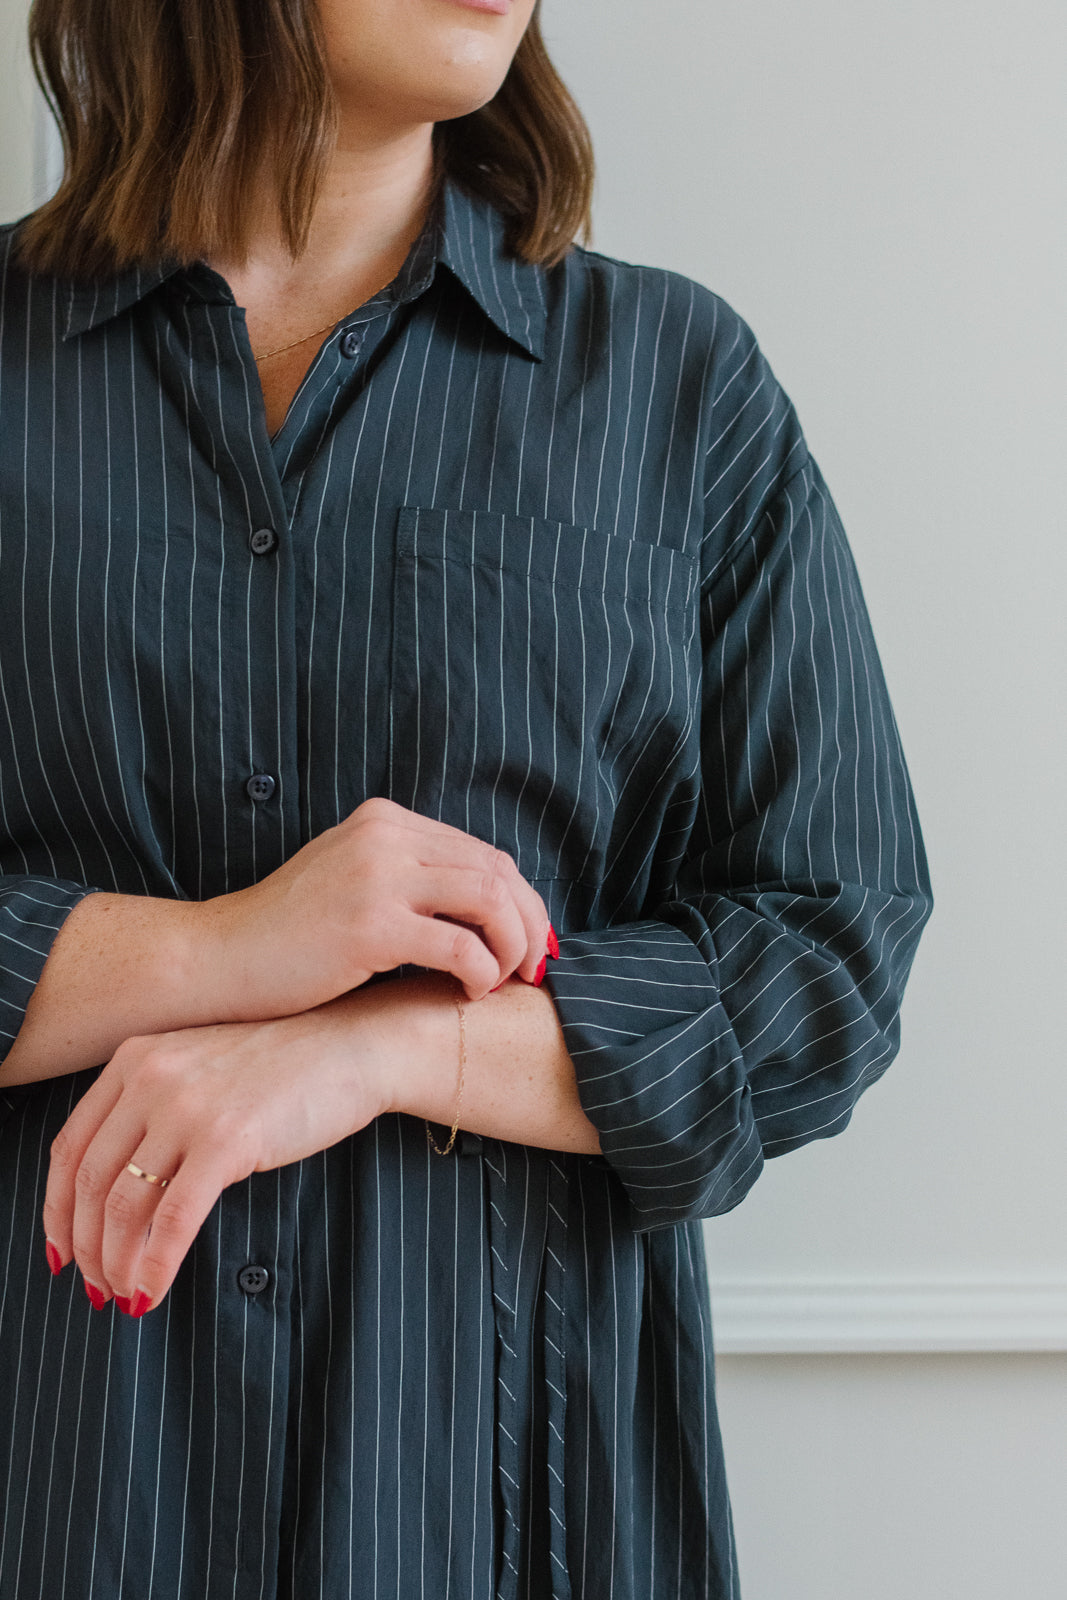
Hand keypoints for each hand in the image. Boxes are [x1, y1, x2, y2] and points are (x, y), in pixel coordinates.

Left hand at [41, 996, 403, 1313]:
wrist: (352, 1048)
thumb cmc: (284, 1068)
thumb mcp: (201, 1071)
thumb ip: (154, 1108)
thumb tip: (117, 1194)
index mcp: (136, 1058)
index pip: (69, 1147)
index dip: (57, 1210)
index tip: (64, 1250)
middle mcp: (151, 1077)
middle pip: (89, 1182)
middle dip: (86, 1248)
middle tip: (97, 1286)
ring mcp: (187, 1106)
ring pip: (122, 1207)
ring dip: (117, 1264)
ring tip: (126, 1296)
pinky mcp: (227, 1139)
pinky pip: (172, 1220)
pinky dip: (155, 1266)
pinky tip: (153, 1292)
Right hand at [199, 797, 548, 1015]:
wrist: (218, 960)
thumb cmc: (287, 938)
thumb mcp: (352, 881)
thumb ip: (408, 877)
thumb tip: (487, 906)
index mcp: (385, 821)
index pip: (483, 852)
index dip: (520, 901)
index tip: (529, 944)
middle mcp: (385, 836)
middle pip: (496, 871)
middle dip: (527, 925)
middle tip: (531, 971)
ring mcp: (377, 876)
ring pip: (489, 902)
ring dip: (511, 948)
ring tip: (500, 983)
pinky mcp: (371, 925)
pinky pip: (461, 947)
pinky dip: (480, 974)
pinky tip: (467, 995)